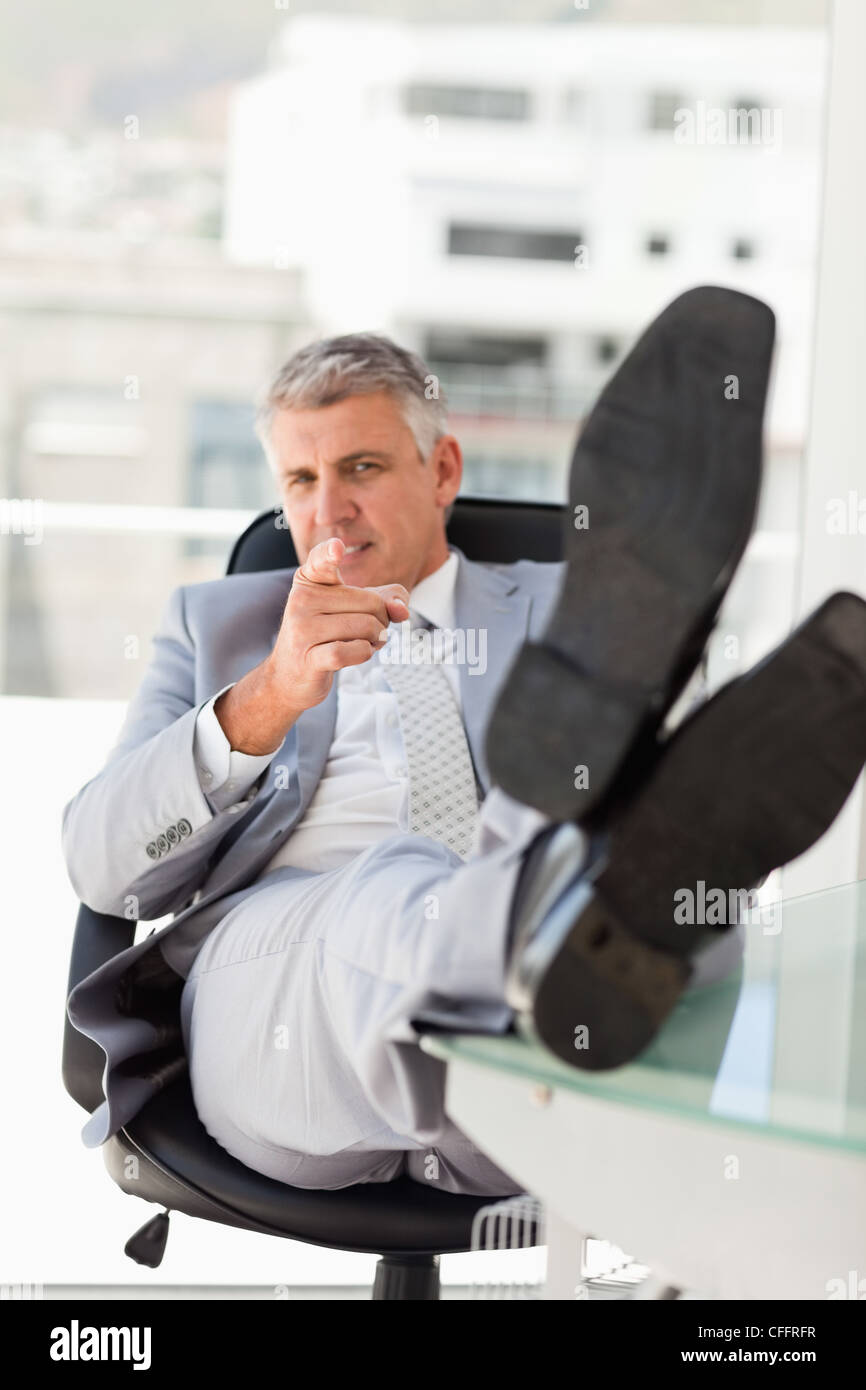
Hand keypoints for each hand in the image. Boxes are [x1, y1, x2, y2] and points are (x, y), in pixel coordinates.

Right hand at [265, 537, 409, 715]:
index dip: (330, 552)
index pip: (320, 559)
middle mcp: (301, 599)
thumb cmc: (328, 634)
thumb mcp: (355, 608)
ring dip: (375, 640)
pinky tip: (355, 654)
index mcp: (310, 580)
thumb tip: (401, 610)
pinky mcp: (308, 658)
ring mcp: (302, 629)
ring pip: (366, 627)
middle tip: (364, 631)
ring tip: (360, 643)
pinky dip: (365, 653)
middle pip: (371, 603)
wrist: (289, 675)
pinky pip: (355, 650)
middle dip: (380, 621)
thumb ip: (387, 598)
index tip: (337, 549)